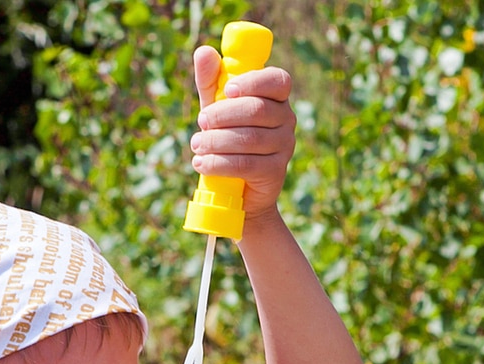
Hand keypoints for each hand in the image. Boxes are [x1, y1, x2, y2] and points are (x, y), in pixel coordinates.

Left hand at [189, 45, 295, 220]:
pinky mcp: (276, 172)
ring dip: (217, 142)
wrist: (239, 191)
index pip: (277, 80)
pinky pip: (246, 165)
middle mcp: (286, 120)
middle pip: (257, 110)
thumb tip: (204, 52)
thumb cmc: (227, 140)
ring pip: (249, 139)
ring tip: (196, 145)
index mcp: (277, 98)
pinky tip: (201, 163)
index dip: (253, 82)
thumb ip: (211, 82)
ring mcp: (285, 146)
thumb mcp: (217, 110)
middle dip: (223, 115)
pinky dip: (219, 164)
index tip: (228, 90)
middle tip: (201, 122)